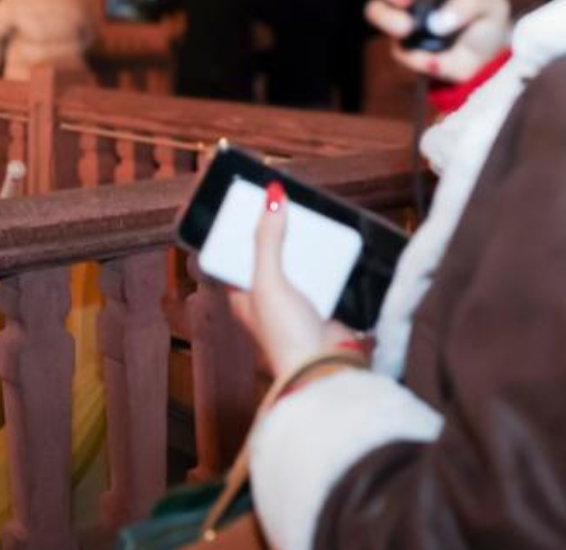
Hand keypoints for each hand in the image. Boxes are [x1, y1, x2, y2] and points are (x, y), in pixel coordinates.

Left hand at [228, 182, 355, 379]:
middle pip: (268, 257)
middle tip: (282, 205)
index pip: (234, 257)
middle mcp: (267, 299)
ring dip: (303, 246)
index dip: (238, 233)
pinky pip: (322, 275)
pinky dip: (326, 261)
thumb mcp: (268, 281)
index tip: (247, 206)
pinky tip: (331, 243)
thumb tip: (272, 198)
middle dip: (276, 234)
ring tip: (308, 217)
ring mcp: (295, 303)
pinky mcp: (322, 306)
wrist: (325, 368)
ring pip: (297, 264)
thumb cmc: (284, 334)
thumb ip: (268, 240)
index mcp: (242, 296)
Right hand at [365, 0, 511, 81]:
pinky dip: (417, 57)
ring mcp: (401, 18)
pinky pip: (399, 51)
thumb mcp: (492, 4)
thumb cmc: (486, 19)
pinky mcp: (404, 49)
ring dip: (387, 17)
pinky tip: (436, 60)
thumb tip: (439, 21)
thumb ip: (470, 2)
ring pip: (375, 10)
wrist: (489, 58)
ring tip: (408, 27)